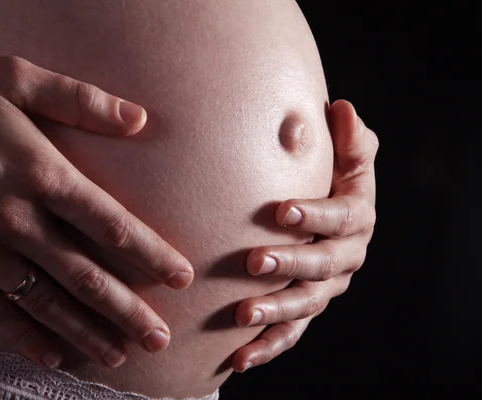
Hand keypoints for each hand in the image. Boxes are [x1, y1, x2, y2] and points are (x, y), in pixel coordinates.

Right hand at [0, 51, 192, 368]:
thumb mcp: (11, 76)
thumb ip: (79, 99)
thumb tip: (139, 118)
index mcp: (39, 171)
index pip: (112, 224)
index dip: (152, 255)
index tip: (181, 279)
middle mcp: (12, 219)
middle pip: (85, 276)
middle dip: (128, 311)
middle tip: (159, 339)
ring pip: (44, 303)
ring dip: (85, 333)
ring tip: (119, 355)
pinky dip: (22, 340)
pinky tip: (50, 358)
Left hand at [231, 100, 378, 371]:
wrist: (325, 214)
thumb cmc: (333, 178)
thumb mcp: (348, 158)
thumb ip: (350, 140)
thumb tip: (342, 109)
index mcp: (356, 218)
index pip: (338, 217)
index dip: (314, 214)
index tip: (281, 209)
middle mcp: (345, 257)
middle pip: (321, 265)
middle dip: (289, 264)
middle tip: (254, 261)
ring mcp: (325, 288)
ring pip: (305, 305)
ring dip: (276, 312)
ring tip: (243, 315)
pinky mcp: (305, 309)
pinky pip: (291, 333)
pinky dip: (268, 346)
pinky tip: (240, 358)